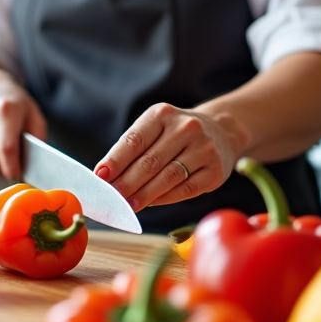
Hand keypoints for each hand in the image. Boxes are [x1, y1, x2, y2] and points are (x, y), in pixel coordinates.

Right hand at [0, 70, 46, 179]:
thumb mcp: (32, 114)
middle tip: (12, 171)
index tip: (18, 175)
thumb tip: (36, 164)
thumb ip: (38, 137)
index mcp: (4, 110)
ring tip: (2, 160)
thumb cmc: (14, 105)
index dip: (13, 167)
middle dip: (2, 173)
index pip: (6, 148)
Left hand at [94, 104, 247, 210]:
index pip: (135, 140)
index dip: (116, 161)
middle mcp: (186, 128)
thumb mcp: (154, 130)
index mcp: (163, 114)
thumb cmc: (175, 135)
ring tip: (127, 206)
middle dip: (127, 183)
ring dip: (144, 195)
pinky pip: (186, 190)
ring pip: (168, 177)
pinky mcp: (215, 171)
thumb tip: (106, 178)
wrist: (220, 132)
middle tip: (111, 199)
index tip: (100, 178)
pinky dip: (165, 199)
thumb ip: (131, 151)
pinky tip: (151, 204)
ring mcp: (204, 149)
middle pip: (150, 162)